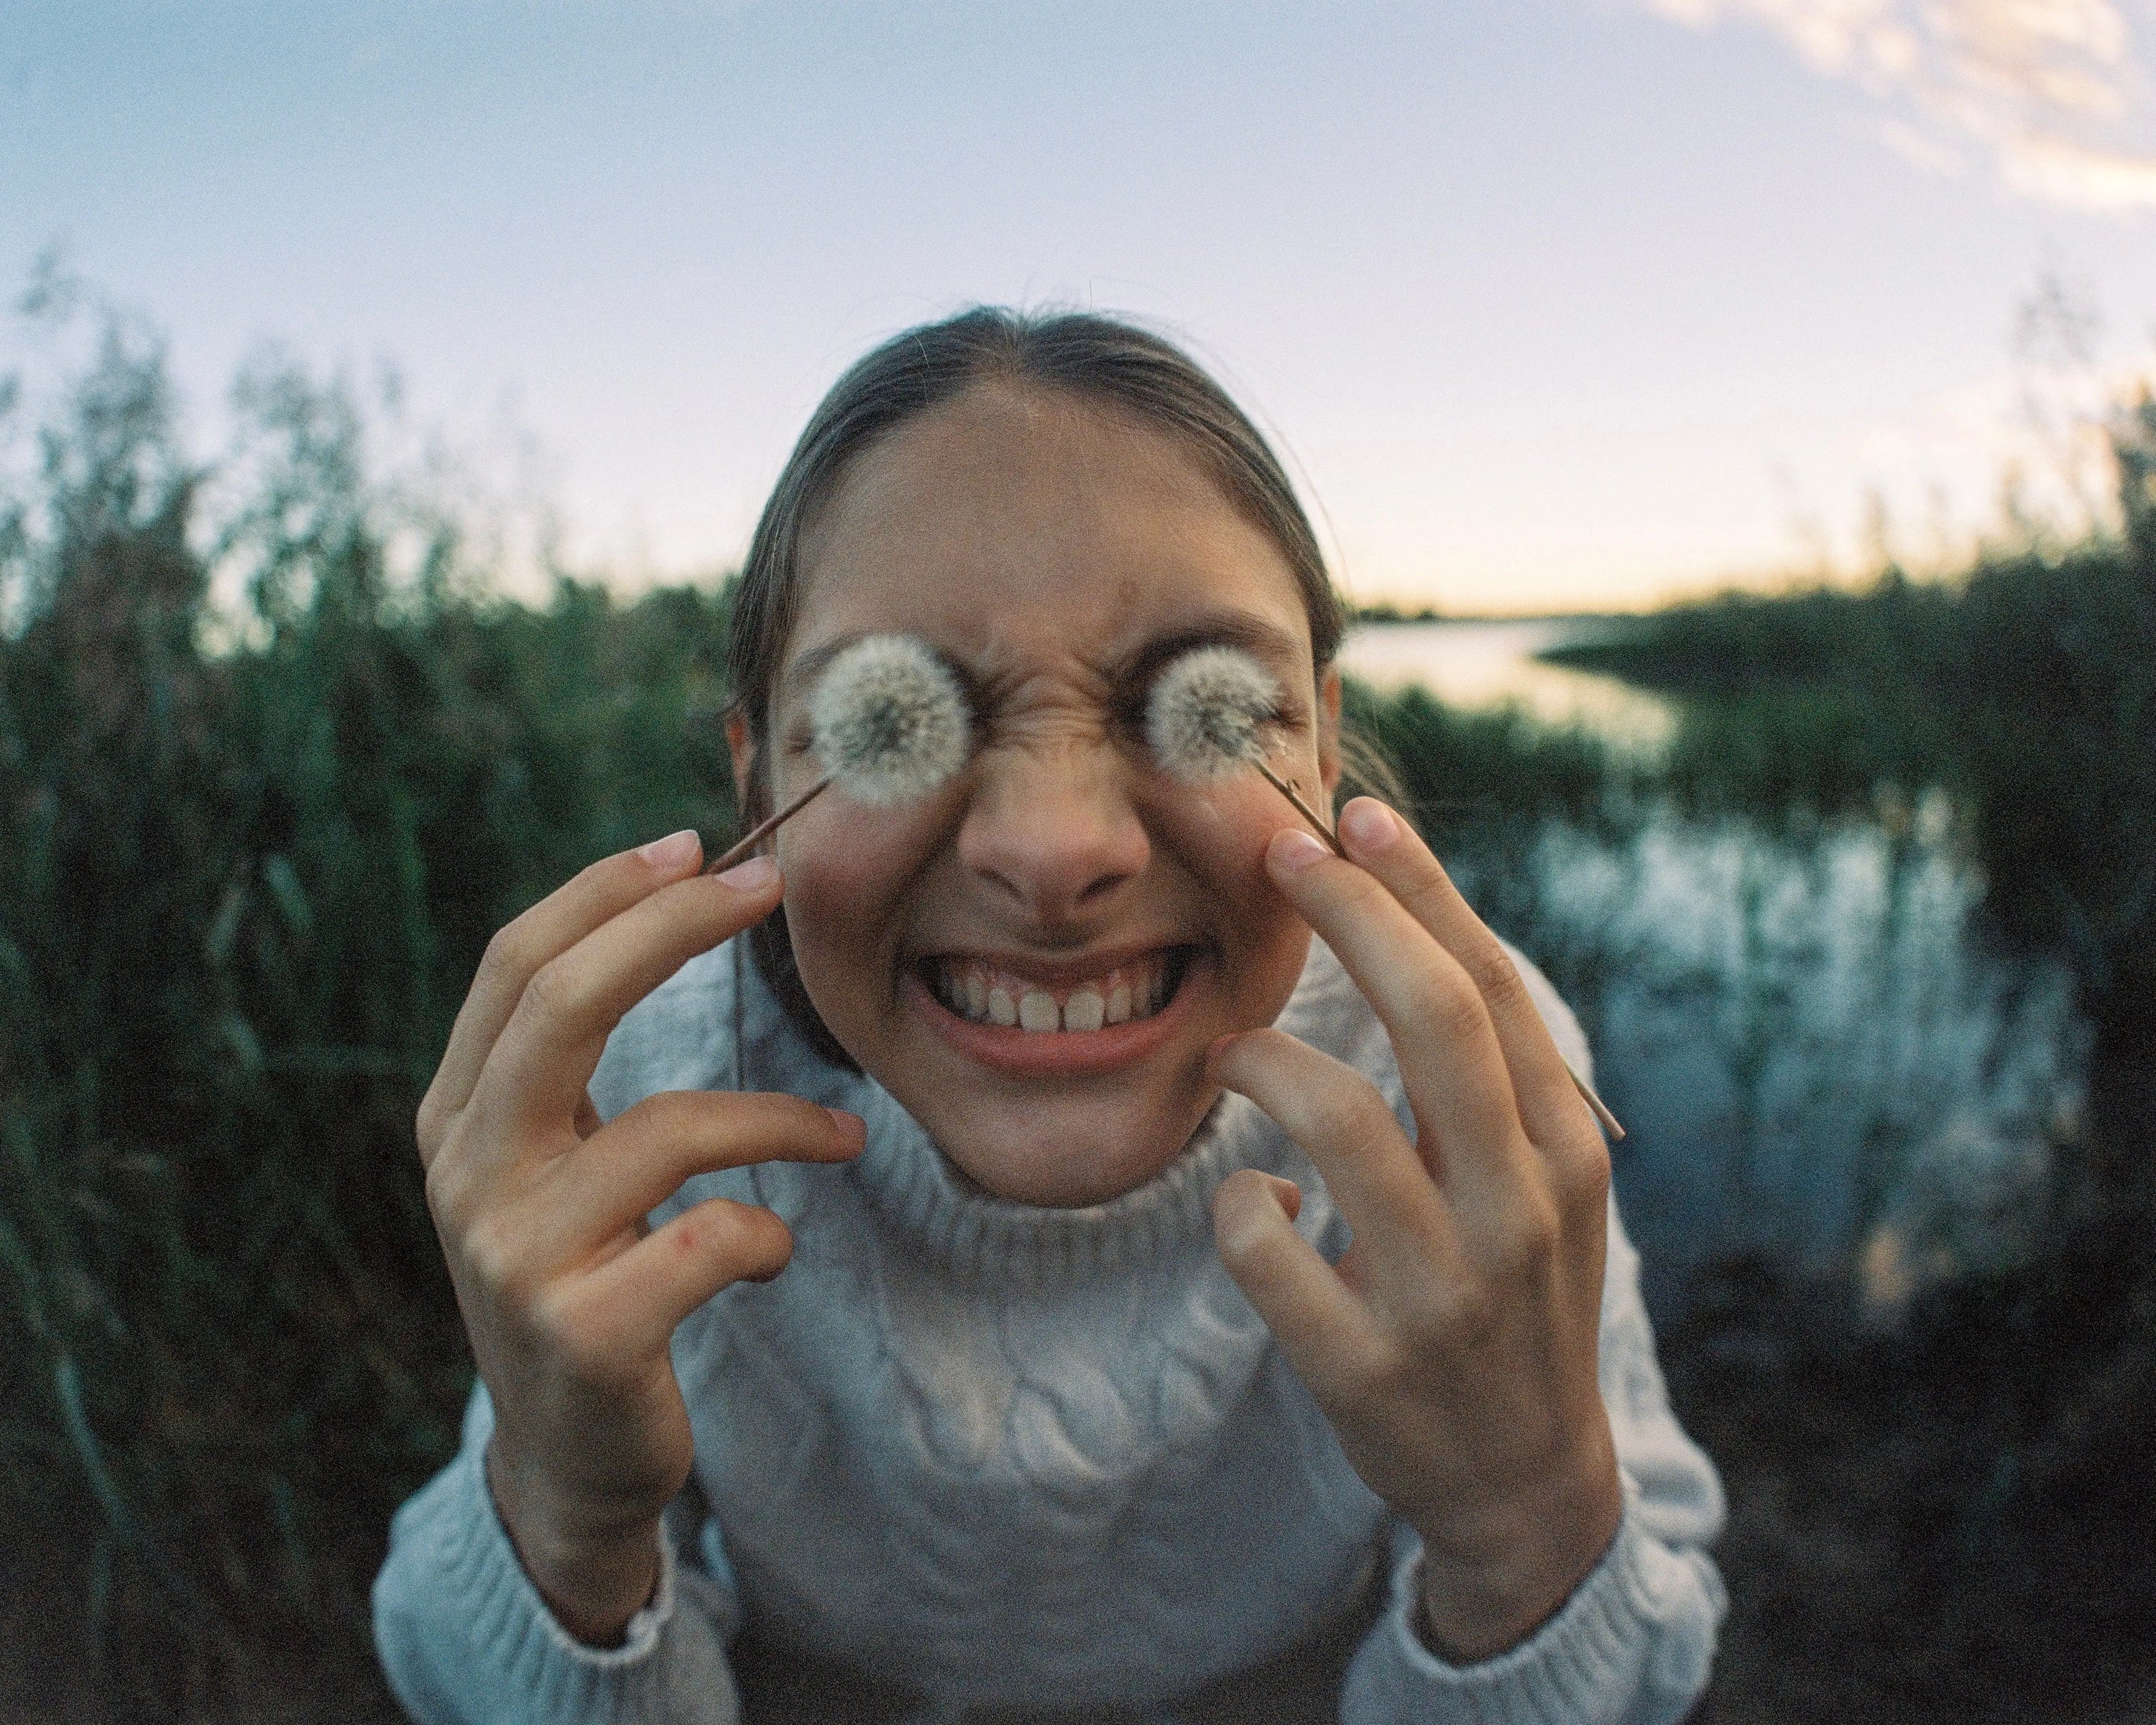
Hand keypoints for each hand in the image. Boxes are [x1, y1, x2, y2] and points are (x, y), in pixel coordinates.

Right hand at [414, 832, 863, 1644]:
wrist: (568, 1457)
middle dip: (672, 927)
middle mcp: (467, 1173)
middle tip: (771, 888)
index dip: (606, 891)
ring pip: (670, 1127)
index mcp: (457, 1114)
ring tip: (843, 1135)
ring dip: (782, 1118)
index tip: (696, 844)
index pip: (517, 963)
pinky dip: (770, 1233)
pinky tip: (772, 1252)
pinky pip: (714, 1237)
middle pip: (564, 1004)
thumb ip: (571, 1062)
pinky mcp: (585, 1332)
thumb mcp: (554, 1163)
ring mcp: (516, 1256)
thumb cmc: (587, 1275)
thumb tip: (668, 902)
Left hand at [1209, 797, 1621, 1662]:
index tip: (1360, 814)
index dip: (1422, 888)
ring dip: (1263, 1060)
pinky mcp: (1363, 1363)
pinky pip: (1264, 1241)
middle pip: (1433, 1017)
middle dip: (1351, 913)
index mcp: (1566, 1151)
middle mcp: (1519, 1207)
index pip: (1491, 986)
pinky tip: (1259, 1205)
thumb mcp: (1539, 1184)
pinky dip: (1240, 1202)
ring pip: (1334, 1116)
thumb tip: (1406, 926)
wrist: (1529, 1482)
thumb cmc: (1516, 1295)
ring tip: (1237, 1060)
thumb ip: (1486, 1078)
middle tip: (1281, 851)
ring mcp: (1445, 1290)